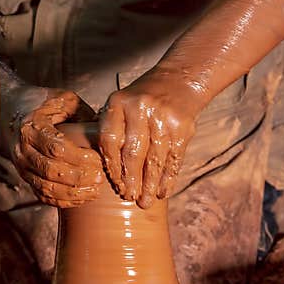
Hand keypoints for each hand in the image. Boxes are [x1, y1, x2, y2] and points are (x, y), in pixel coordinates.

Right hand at [6, 88, 102, 207]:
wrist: (11, 110)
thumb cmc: (44, 103)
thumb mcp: (64, 99)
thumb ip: (82, 114)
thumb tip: (105, 133)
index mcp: (31, 126)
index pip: (56, 148)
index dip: (79, 157)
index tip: (98, 160)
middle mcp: (22, 149)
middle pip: (51, 170)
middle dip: (78, 178)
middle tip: (100, 177)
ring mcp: (21, 166)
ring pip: (46, 187)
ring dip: (73, 192)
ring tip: (95, 190)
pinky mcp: (25, 177)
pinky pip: (43, 195)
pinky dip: (64, 201)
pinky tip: (82, 198)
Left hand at [98, 71, 203, 208]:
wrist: (179, 81)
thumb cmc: (142, 101)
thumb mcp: (121, 105)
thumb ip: (112, 130)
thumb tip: (101, 172)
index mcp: (119, 102)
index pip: (110, 141)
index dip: (111, 166)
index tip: (114, 184)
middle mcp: (140, 108)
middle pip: (133, 153)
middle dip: (131, 180)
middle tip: (128, 198)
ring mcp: (163, 117)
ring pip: (155, 159)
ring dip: (150, 185)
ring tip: (145, 202)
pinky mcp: (183, 127)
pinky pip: (174, 159)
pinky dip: (168, 178)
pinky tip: (163, 191)